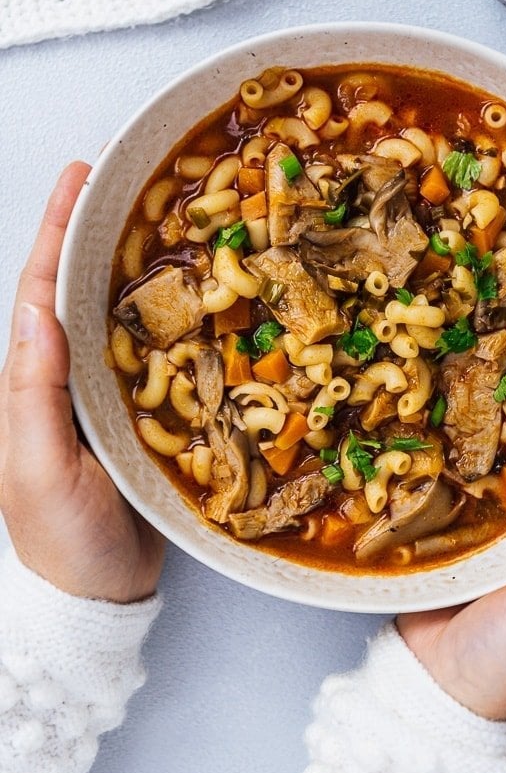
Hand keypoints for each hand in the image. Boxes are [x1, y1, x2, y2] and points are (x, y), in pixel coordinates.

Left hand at [0, 162, 163, 602]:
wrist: (97, 596)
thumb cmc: (61, 542)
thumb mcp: (39, 470)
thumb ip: (34, 395)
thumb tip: (37, 313)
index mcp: (37, 385)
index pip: (43, 293)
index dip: (58, 231)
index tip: (80, 176)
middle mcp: (71, 380)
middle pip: (83, 290)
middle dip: (100, 231)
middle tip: (133, 179)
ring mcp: (109, 398)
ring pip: (124, 316)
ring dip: (142, 265)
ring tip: (173, 220)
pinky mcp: (148, 419)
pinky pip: (162, 356)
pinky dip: (176, 319)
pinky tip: (204, 297)